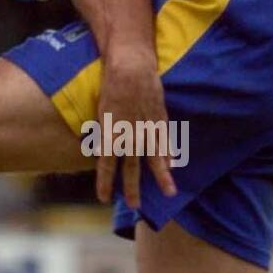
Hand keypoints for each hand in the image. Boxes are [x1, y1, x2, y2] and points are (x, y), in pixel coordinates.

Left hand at [92, 55, 175, 208]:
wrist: (130, 67)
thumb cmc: (110, 86)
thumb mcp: (101, 111)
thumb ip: (105, 132)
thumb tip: (102, 149)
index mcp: (110, 132)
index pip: (105, 163)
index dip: (104, 181)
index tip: (103, 198)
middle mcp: (129, 133)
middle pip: (130, 166)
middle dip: (132, 187)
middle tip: (134, 205)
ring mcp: (147, 127)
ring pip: (153, 157)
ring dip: (160, 177)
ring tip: (169, 193)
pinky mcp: (159, 119)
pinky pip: (164, 140)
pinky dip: (168, 154)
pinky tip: (172, 166)